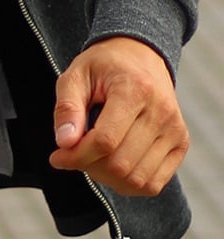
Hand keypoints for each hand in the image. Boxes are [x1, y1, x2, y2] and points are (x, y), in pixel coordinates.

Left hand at [49, 36, 189, 196]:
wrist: (140, 54)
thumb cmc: (103, 65)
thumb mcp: (76, 75)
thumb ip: (67, 107)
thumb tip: (64, 142)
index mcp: (135, 89)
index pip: (105, 140)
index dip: (77, 155)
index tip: (57, 156)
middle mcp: (161, 111)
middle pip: (121, 163)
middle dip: (89, 166)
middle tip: (73, 153)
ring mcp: (175, 130)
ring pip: (137, 179)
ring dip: (107, 177)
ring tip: (92, 157)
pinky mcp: (180, 143)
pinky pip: (154, 183)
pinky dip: (128, 183)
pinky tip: (111, 164)